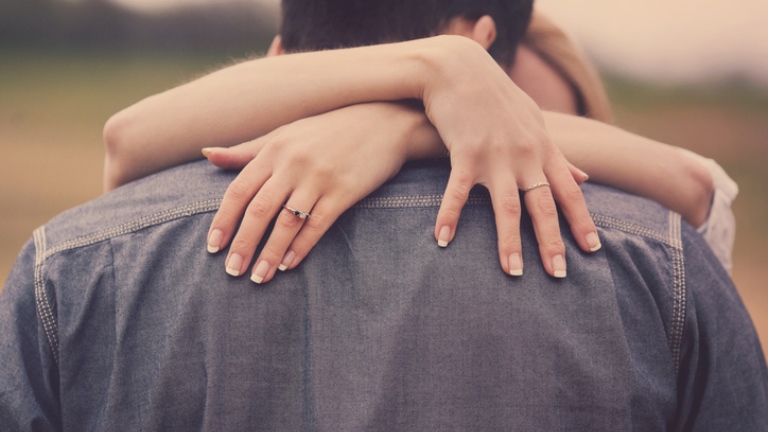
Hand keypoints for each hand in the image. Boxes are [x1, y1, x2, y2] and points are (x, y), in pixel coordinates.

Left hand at [204, 103, 420, 283]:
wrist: (383, 122)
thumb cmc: (329, 130)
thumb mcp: (286, 134)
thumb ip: (247, 149)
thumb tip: (207, 153)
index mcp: (274, 149)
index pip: (239, 190)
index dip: (223, 221)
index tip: (212, 248)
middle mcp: (293, 163)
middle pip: (258, 210)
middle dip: (242, 244)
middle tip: (232, 271)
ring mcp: (319, 177)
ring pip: (286, 222)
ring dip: (270, 253)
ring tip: (259, 277)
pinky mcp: (344, 191)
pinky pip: (317, 224)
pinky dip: (301, 247)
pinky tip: (289, 264)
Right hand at [422, 36, 600, 276]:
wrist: (459, 67)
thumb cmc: (497, 97)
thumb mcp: (535, 122)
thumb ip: (559, 154)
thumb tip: (586, 178)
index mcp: (542, 149)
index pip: (568, 192)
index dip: (581, 221)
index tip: (593, 250)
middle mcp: (524, 155)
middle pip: (542, 206)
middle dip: (552, 242)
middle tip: (559, 275)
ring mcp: (495, 155)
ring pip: (506, 207)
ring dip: (509, 242)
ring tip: (513, 273)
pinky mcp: (464, 153)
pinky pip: (459, 192)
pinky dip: (449, 216)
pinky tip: (442, 239)